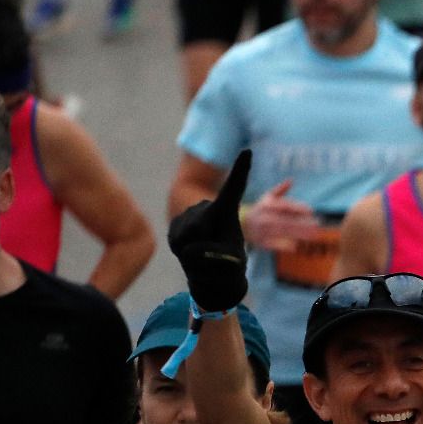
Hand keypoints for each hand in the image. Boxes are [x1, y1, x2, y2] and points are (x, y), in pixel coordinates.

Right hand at [168, 149, 249, 311]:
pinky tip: (191, 252)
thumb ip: (218, 254)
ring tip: (204, 253)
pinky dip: (187, 254)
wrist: (210, 272)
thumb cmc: (227, 263)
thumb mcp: (231, 260)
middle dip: (208, 245)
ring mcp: (187, 214)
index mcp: (227, 211)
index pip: (234, 188)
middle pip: (202, 225)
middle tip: (213, 252)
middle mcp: (205, 207)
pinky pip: (179, 243)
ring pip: (190, 237)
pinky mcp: (174, 226)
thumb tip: (196, 250)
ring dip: (198, 252)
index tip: (248, 151)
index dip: (241, 170)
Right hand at [243, 179, 321, 252]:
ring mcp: (263, 230)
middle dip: (302, 224)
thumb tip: (291, 180)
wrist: (241, 224)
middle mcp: (266, 217)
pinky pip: (274, 245)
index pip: (285, 206)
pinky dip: (284, 245)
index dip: (298, 208)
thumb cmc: (261, 209)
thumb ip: (281, 190)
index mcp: (268, 205)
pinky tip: (296, 246)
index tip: (311, 211)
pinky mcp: (262, 242)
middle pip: (286, 221)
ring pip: (283, 233)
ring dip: (299, 234)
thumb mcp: (268, 197)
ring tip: (313, 235)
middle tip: (317, 225)